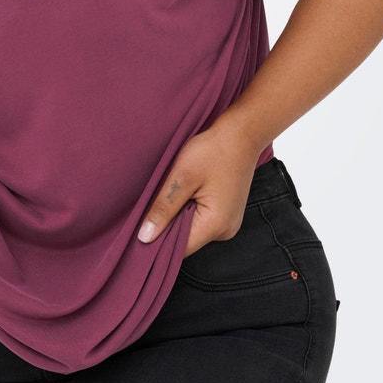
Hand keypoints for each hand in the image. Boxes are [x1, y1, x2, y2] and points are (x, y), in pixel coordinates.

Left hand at [137, 123, 259, 256]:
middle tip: (153, 204)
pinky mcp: (227, 213)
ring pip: (193, 229)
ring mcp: (228, 223)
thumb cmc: (213, 151)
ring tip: (174, 193)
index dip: (157, 241)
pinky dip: (190, 210)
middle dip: (168, 225)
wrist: (242, 134)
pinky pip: (202, 220)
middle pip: (186, 240)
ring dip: (179, 216)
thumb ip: (163, 209)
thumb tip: (145, 237)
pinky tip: (186, 192)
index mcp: (216, 225)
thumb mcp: (182, 177)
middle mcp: (225, 230)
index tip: (140, 228)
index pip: (179, 248)